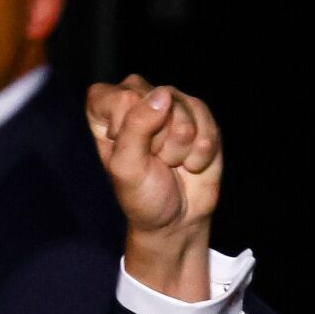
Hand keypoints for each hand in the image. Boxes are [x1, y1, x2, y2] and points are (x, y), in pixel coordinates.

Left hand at [87, 75, 221, 300]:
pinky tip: (190, 161)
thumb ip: (136, 127)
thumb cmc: (142, 195)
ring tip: (171, 162)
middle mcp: (139, 96)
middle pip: (155, 101)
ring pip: (184, 113)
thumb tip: (163, 95)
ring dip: (180, 149)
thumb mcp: (127, 167)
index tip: (129, 153)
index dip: (128, 130)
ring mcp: (171, 102)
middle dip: (158, 140)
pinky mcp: (200, 113)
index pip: (121, 98)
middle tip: (153, 160)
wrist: (177, 218)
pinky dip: (200, 152)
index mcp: (107, 106)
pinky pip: (207, 125)